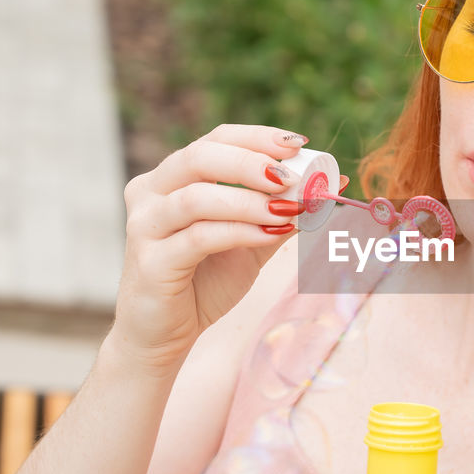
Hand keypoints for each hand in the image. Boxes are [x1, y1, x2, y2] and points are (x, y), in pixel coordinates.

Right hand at [112, 123, 346, 373]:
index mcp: (172, 178)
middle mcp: (150, 192)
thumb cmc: (204, 283)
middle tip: (293, 176)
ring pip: (197, 197)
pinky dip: (240, 232)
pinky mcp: (150, 261)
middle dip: (252, 163)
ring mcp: (145, 226)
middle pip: (200, 157)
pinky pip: (198, 237)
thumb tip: (328, 189)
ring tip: (289, 209)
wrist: (164, 335)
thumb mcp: (251, 242)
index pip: (216, 139)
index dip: (258, 137)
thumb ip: (281, 214)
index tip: (299, 145)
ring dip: (249, 201)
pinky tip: (271, 234)